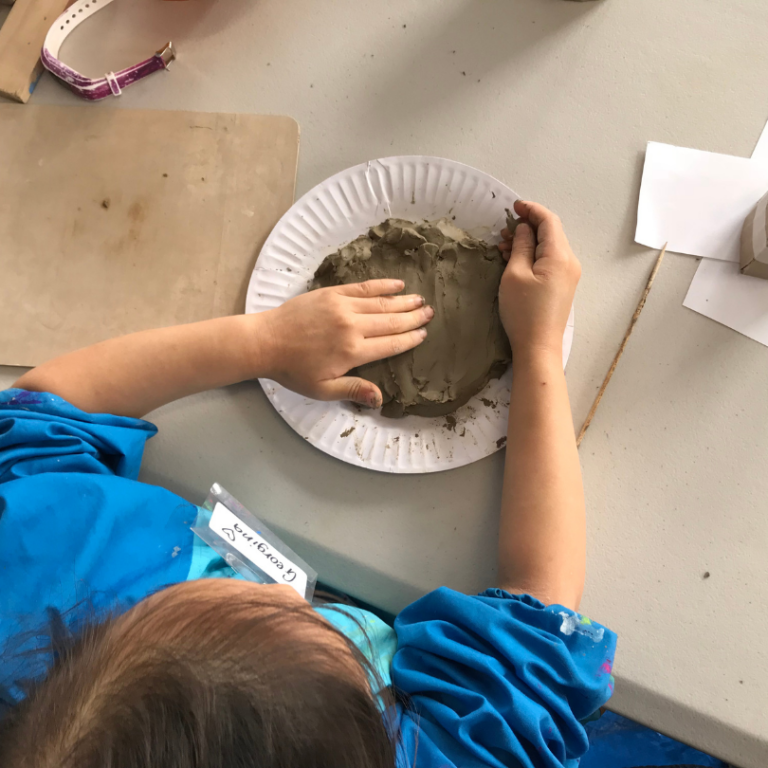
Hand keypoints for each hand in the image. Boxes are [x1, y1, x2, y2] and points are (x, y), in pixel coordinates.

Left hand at [259, 279, 432, 406]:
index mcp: (353, 351)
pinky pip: (363, 288)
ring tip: (420, 300)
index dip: (409, 339)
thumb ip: (353, 390)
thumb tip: (380, 400)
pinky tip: (397, 284)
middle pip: (391, 321)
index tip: (423, 334)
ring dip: (403, 301)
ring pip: (381, 303)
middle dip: (413, 317)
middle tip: (430, 313)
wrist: (265, 341)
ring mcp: (342, 306)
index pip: (390, 344)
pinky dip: (382, 286)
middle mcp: (352, 326)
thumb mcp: (322, 389)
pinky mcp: (332, 294)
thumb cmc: (293, 370)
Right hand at [498, 200, 580, 357]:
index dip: (531, 210)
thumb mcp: (515, 275)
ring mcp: (568, 274)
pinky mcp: (563, 285)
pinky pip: (549, 260)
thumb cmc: (523, 312)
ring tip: (503, 247)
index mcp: (560, 255)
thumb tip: (524, 229)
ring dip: (528, 242)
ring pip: (549, 247)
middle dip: (527, 226)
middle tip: (502, 231)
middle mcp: (569, 261)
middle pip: (551, 232)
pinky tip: (515, 260)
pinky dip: (533, 255)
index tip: (513, 206)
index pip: (549, 221)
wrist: (538, 347)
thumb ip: (521, 246)